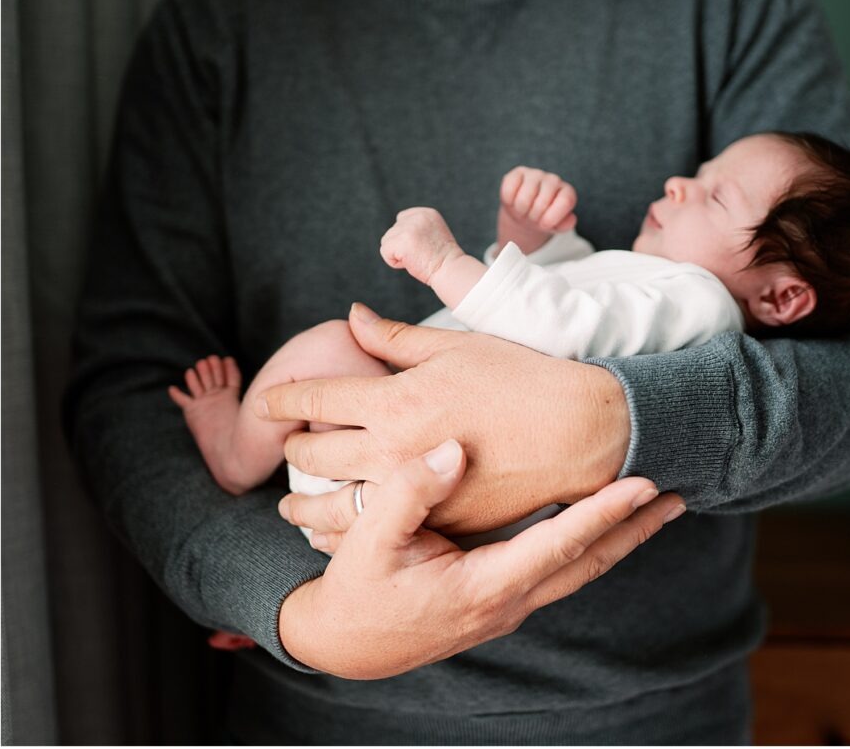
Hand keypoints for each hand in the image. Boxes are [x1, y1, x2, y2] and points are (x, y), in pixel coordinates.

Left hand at [257, 303, 630, 534]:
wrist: (579, 432)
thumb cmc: (520, 378)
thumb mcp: (454, 346)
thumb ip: (393, 337)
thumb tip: (351, 316)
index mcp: (392, 401)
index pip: (315, 400)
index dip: (284, 399)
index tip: (269, 402)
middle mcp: (391, 451)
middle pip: (314, 455)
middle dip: (292, 447)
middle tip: (288, 444)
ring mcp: (414, 493)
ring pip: (333, 505)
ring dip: (305, 503)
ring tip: (293, 504)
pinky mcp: (440, 522)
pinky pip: (377, 533)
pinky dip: (347, 531)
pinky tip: (337, 530)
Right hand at [278, 438, 684, 678]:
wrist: (345, 645)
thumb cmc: (356, 593)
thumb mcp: (369, 541)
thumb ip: (409, 494)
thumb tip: (452, 452)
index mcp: (483, 588)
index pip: (558, 546)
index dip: (602, 513)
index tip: (644, 483)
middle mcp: (507, 602)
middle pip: (587, 564)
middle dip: (635, 530)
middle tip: (678, 496)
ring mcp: (508, 606)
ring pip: (579, 571)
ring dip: (620, 538)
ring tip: (654, 508)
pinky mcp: (501, 601)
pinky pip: (559, 570)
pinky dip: (589, 544)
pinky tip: (598, 524)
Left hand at [380, 207, 463, 285]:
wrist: (450, 270)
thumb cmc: (443, 260)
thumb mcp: (433, 235)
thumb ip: (417, 229)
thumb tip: (397, 236)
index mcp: (427, 213)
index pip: (401, 219)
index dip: (406, 237)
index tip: (422, 247)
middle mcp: (417, 217)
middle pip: (392, 231)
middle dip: (402, 246)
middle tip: (421, 254)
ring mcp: (408, 228)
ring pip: (387, 241)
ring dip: (398, 254)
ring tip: (416, 258)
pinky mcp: (400, 241)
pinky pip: (385, 252)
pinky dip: (394, 262)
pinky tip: (410, 263)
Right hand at [497, 167, 577, 253]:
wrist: (525, 213)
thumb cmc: (543, 219)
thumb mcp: (555, 226)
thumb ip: (565, 225)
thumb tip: (571, 220)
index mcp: (567, 192)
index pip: (565, 202)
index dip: (552, 218)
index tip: (544, 224)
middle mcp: (553, 180)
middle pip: (541, 204)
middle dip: (533, 218)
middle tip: (532, 218)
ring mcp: (535, 174)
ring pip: (523, 199)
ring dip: (521, 211)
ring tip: (524, 210)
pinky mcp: (518, 173)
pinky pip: (509, 191)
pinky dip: (509, 202)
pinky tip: (514, 201)